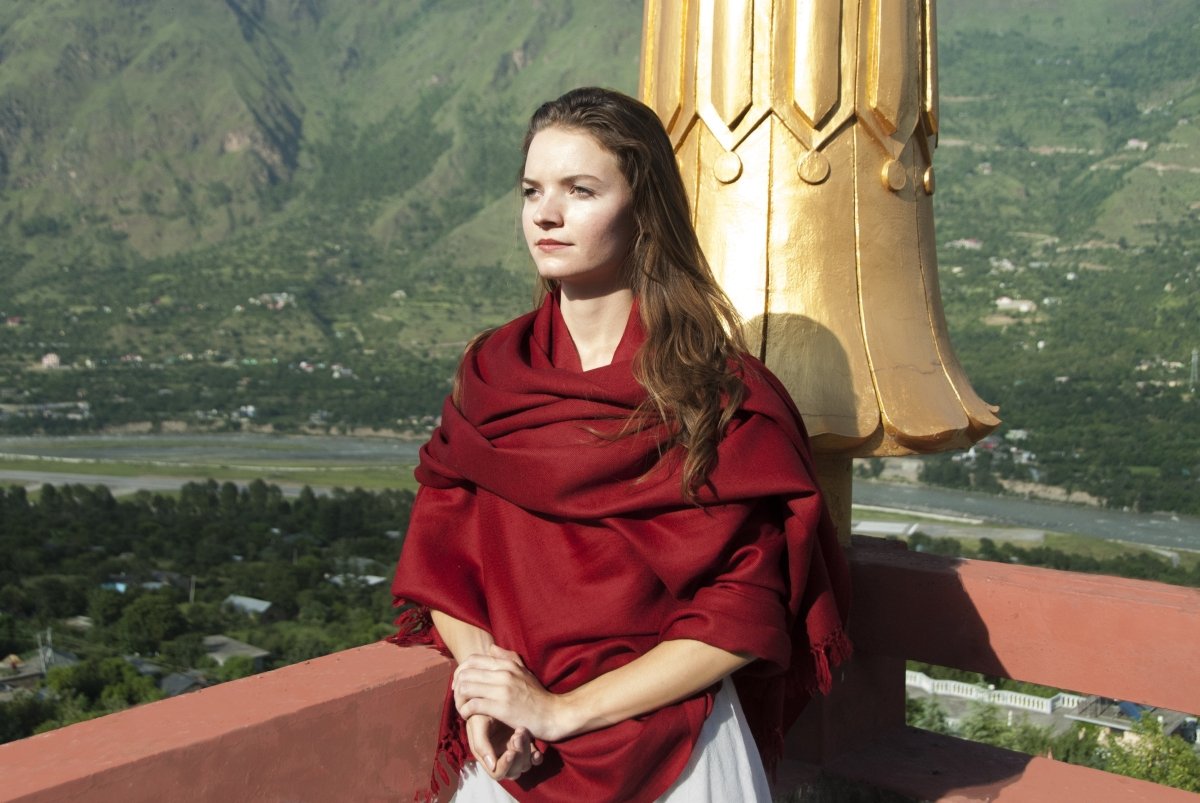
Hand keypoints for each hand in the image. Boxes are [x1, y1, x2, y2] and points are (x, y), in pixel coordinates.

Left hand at [454, 645, 572, 741]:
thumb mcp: (525, 672)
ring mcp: (502, 690)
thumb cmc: (538, 695)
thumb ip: (508, 658)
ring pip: (466, 688)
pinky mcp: (501, 708)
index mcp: (507, 664)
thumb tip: (491, 647)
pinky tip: (468, 717)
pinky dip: (465, 711)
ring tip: (463, 708)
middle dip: (457, 687)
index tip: (460, 684)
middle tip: (460, 699)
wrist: (553, 714)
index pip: (473, 660)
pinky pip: (472, 706)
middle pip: (465, 673)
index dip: (460, 671)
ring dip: (459, 700)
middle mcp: (504, 674)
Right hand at [464, 714, 541, 780]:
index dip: (505, 765)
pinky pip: (534, 758)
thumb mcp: (478, 723)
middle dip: (518, 754)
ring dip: (526, 749)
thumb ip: (481, 744)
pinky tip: (537, 748)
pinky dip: (536, 756)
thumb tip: (492, 766)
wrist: (495, 694)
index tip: (511, 752)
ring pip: (525, 764)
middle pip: (514, 770)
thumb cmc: (483, 708)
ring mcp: (514, 750)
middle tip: (518, 734)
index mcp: (488, 755)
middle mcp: (501, 756)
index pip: (498, 773)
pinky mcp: (526, 745)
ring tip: (522, 729)